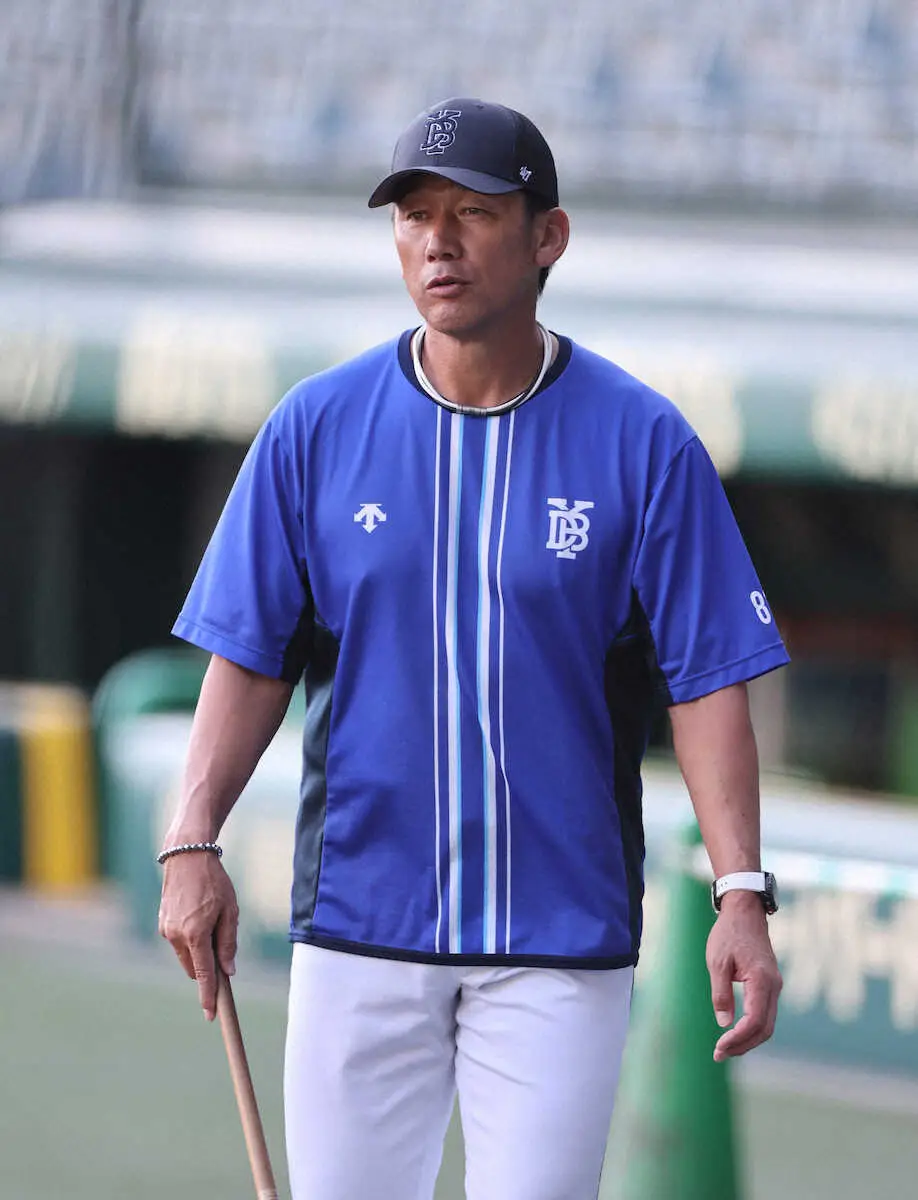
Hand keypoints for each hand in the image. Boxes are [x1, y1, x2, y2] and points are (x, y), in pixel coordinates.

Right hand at [158, 850, 238, 1020]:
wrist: (186, 856)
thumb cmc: (214, 882)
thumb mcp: (230, 910)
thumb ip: (228, 942)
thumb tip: (229, 971)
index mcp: (196, 934)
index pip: (204, 975)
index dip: (209, 996)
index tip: (211, 1015)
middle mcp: (176, 936)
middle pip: (195, 968)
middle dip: (208, 967)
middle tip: (223, 951)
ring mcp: (166, 930)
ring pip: (187, 956)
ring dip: (200, 952)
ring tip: (212, 922)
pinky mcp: (162, 924)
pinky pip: (179, 942)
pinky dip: (191, 940)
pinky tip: (199, 917)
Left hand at [706, 891, 781, 1061]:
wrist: (745, 913)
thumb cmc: (729, 934)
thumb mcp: (717, 962)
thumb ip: (721, 993)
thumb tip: (724, 1024)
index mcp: (762, 981)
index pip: (754, 1021)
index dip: (737, 1038)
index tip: (719, 1047)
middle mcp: (774, 986)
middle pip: (764, 1028)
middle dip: (743, 1045)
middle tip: (719, 1054)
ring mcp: (775, 986)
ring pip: (767, 1024)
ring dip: (748, 1039)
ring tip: (725, 1048)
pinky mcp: (770, 985)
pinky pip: (765, 1014)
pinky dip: (752, 1028)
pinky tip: (736, 1033)